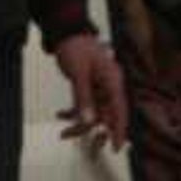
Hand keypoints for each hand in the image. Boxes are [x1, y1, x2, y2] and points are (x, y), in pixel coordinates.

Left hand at [52, 30, 127, 148]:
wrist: (67, 34)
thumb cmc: (76, 49)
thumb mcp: (78, 74)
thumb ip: (83, 97)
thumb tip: (86, 120)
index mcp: (113, 82)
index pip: (119, 111)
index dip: (119, 130)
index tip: (116, 147)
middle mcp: (110, 87)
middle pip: (105, 115)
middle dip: (92, 131)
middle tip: (83, 146)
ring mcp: (100, 88)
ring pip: (94, 112)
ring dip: (79, 123)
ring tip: (63, 133)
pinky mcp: (90, 87)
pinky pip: (85, 104)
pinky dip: (73, 111)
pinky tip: (60, 114)